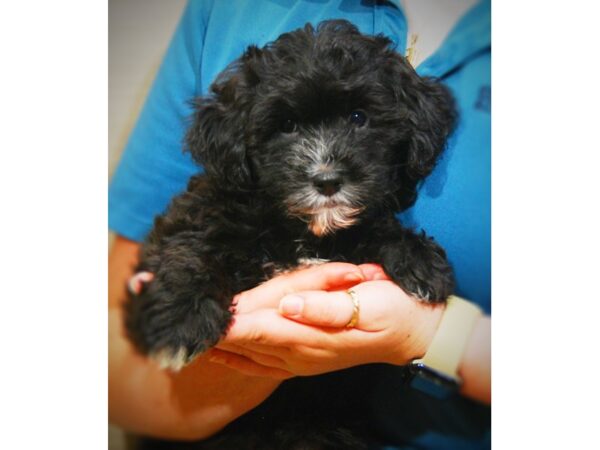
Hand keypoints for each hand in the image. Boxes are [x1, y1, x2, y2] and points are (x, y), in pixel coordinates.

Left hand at [211, 265, 444, 376]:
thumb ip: (324, 305)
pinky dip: (241, 362)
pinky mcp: (306, 361)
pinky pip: (265, 365)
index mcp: (313, 332)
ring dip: (223, 349)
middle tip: (185, 327)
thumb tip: (287, 305)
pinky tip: (225, 359)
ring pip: (252, 356)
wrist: (410, 335)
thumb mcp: (366, 300)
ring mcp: (303, 360)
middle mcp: (302, 351)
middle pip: (249, 343)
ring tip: (194, 341)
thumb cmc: (390, 311)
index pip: (260, 326)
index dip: (230, 322)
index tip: (203, 319)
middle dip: (218, 335)